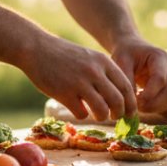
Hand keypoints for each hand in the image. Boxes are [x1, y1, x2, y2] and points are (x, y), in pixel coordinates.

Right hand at [19, 36, 136, 121]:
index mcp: (103, 62)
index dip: (131, 103)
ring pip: (102, 110)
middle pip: (118, 101)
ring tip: (98, 115)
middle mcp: (94, 72)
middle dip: (120, 114)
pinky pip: (81, 113)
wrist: (36, 48)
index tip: (130, 113)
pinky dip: (82, 115)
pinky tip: (77, 108)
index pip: (126, 87)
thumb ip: (103, 73)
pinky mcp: (64, 94)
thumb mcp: (88, 57)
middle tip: (115, 117)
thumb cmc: (62, 55)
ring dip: (102, 116)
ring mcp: (79, 83)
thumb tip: (118, 97)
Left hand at [110, 36, 166, 113]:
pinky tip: (142, 104)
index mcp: (160, 56)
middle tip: (135, 109)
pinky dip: (156, 107)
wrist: (132, 48)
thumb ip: (127, 81)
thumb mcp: (121, 62)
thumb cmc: (125, 53)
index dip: (149, 94)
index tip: (135, 102)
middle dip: (153, 104)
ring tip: (137, 107)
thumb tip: (131, 104)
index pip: (160, 79)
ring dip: (155, 107)